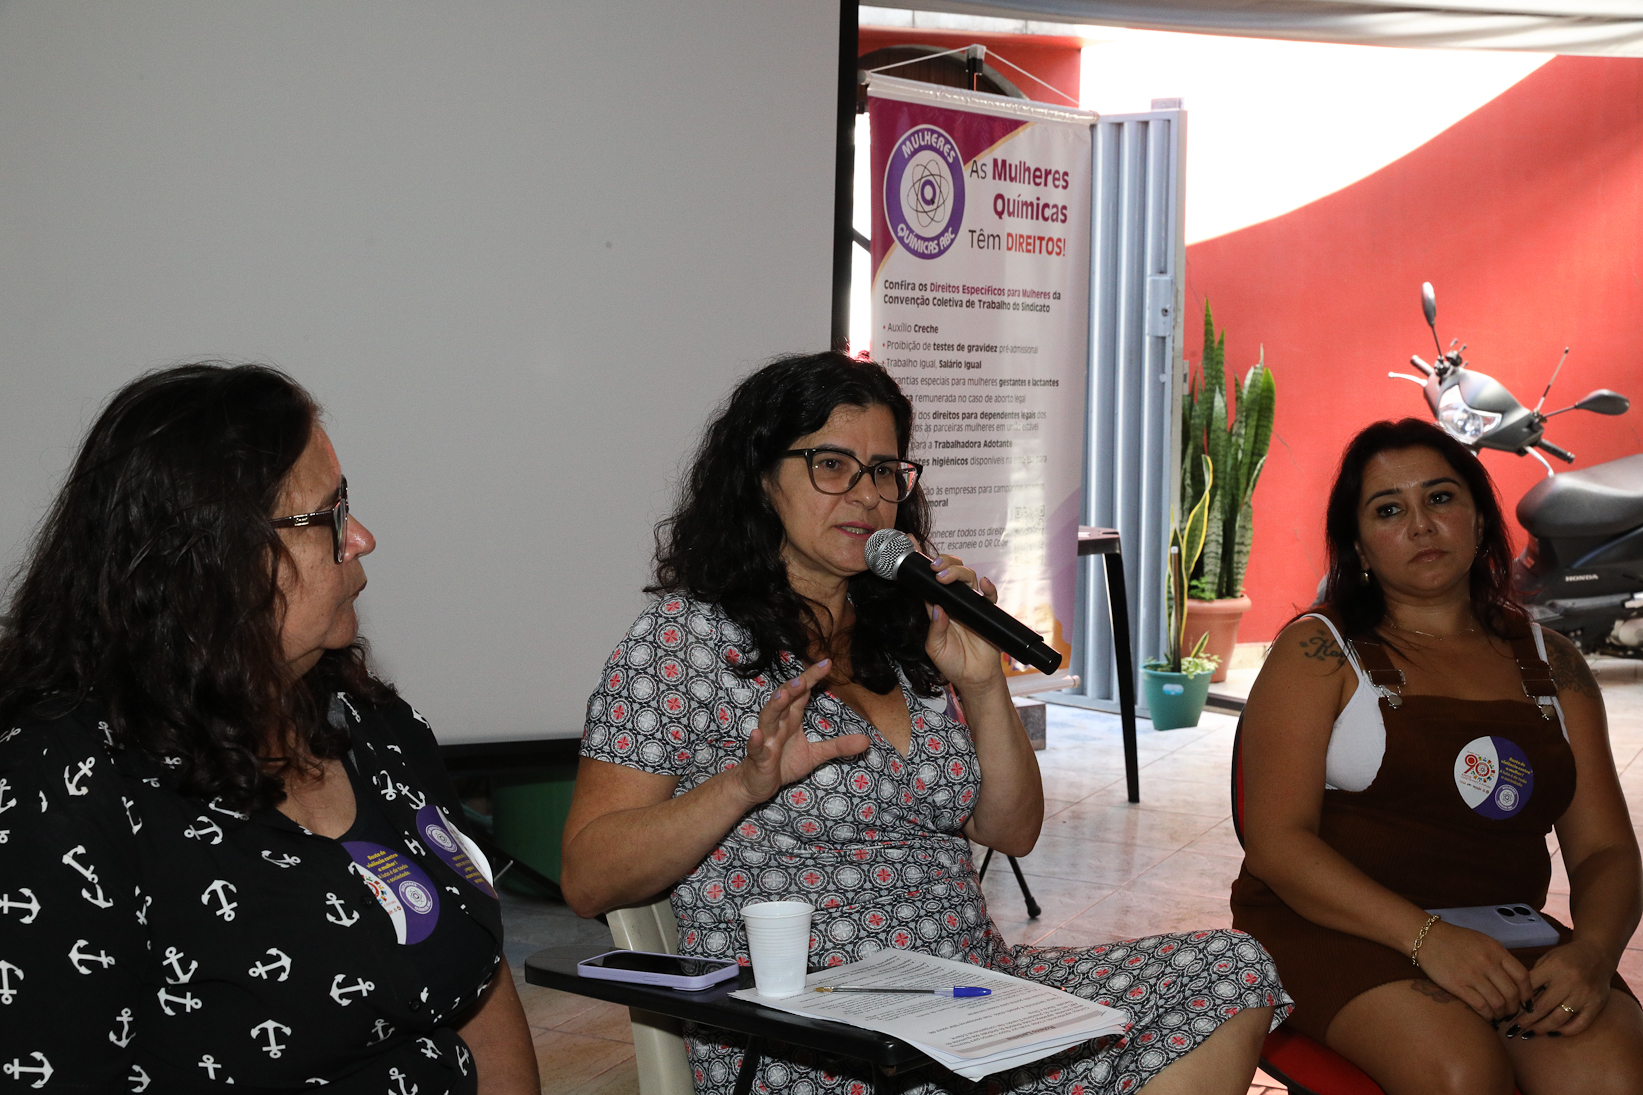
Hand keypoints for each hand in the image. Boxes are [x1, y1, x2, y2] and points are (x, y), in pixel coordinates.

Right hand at [732, 658, 867, 805]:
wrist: (757, 784)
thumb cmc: (783, 763)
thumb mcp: (816, 755)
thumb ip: (838, 745)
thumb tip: (867, 741)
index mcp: (790, 720)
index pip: (801, 694)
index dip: (812, 677)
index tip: (827, 662)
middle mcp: (777, 725)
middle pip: (783, 700)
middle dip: (792, 688)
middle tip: (804, 677)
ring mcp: (766, 740)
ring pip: (768, 719)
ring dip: (774, 706)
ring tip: (783, 695)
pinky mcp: (758, 758)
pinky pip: (756, 748)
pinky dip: (756, 741)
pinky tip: (757, 734)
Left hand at [923, 553, 1006, 691]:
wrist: (973, 678)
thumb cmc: (952, 662)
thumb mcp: (935, 647)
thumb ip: (935, 628)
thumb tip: (937, 608)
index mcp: (937, 606)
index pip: (928, 581)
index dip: (921, 563)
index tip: (911, 545)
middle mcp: (953, 601)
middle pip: (949, 571)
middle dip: (942, 562)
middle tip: (934, 567)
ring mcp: (970, 604)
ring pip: (967, 577)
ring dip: (957, 572)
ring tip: (945, 577)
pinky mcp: (986, 612)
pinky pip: (990, 595)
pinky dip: (988, 587)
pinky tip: (984, 583)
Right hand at [1415, 920, 1535, 1021]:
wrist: (1427, 937)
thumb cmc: (1456, 940)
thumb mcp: (1483, 942)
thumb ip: (1500, 959)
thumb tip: (1516, 981)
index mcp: (1496, 950)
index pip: (1522, 976)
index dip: (1527, 993)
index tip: (1525, 1001)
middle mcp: (1487, 962)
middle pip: (1512, 993)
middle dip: (1515, 1007)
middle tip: (1511, 1011)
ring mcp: (1472, 974)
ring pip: (1498, 1003)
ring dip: (1502, 1013)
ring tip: (1499, 1015)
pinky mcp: (1458, 985)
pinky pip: (1480, 1006)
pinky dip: (1488, 1015)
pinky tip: (1487, 1016)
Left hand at [1512, 938, 1613, 1038]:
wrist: (1598, 954)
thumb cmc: (1566, 957)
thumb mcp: (1547, 959)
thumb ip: (1534, 976)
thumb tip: (1517, 999)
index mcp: (1553, 967)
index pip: (1529, 987)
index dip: (1517, 1000)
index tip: (1507, 1009)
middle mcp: (1569, 982)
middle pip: (1542, 1007)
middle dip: (1525, 1020)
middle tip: (1512, 1029)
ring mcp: (1584, 995)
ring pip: (1559, 1019)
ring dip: (1541, 1029)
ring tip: (1528, 1034)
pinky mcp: (1596, 1005)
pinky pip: (1580, 1024)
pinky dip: (1565, 1031)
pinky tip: (1552, 1033)